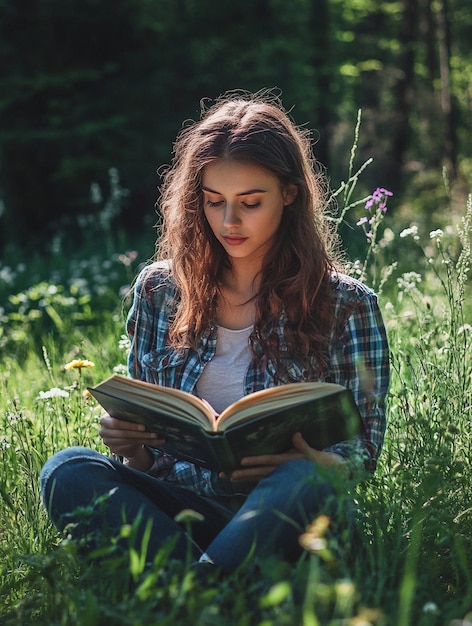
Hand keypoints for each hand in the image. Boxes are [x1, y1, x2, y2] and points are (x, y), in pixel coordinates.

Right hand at [99, 413, 164, 461]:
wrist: (121, 435)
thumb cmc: (124, 420)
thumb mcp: (124, 415)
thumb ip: (128, 413)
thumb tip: (147, 408)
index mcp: (104, 420)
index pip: (116, 424)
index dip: (130, 425)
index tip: (143, 426)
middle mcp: (103, 432)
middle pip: (124, 434)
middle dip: (140, 434)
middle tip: (154, 433)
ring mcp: (108, 442)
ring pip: (130, 441)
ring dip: (146, 439)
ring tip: (157, 437)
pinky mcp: (115, 450)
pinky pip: (133, 446)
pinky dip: (147, 443)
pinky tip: (157, 441)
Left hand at [227, 432, 343, 483]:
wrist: (332, 476)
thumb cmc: (323, 463)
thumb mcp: (314, 452)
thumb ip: (303, 445)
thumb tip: (295, 434)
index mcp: (289, 463)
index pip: (269, 462)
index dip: (256, 461)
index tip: (242, 461)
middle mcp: (282, 472)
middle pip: (259, 473)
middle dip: (243, 474)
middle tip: (227, 475)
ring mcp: (282, 477)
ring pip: (259, 478)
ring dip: (244, 479)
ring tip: (229, 478)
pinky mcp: (283, 479)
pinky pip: (265, 481)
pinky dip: (253, 482)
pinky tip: (242, 481)